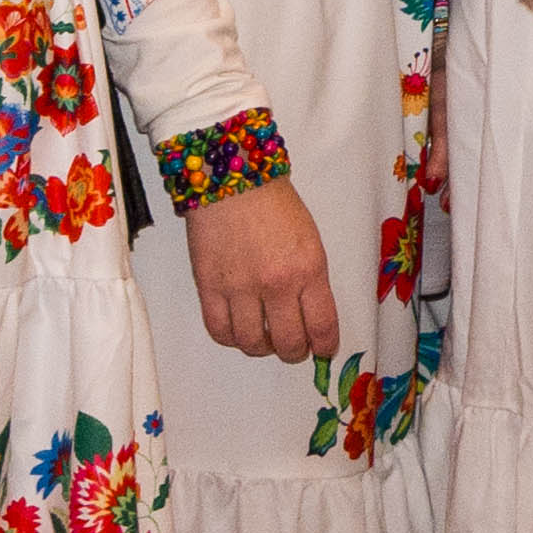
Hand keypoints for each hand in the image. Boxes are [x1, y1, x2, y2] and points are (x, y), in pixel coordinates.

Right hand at [180, 180, 340, 364]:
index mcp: (309, 269)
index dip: (324, 346)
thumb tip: (312, 317)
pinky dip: (231, 338)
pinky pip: (219, 331)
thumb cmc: (275, 205)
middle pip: (288, 343)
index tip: (323, 349)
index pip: (322, 326)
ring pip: (252, 344)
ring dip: (261, 348)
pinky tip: (238, 330)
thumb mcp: (311, 241)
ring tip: (264, 338)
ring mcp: (240, 288)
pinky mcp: (208, 287)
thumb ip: (312, 281)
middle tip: (293, 346)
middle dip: (294, 352)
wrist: (233, 180)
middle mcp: (276, 284)